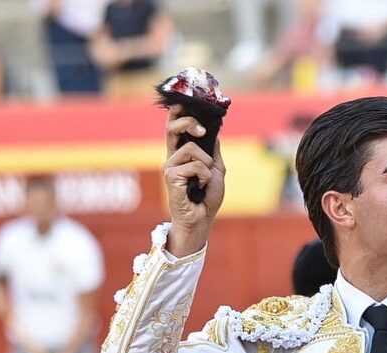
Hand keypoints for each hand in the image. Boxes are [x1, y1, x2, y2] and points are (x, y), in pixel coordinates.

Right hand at [163, 104, 225, 255]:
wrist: (203, 219)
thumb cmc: (207, 196)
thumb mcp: (216, 168)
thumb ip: (213, 150)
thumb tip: (214, 130)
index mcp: (181, 153)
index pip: (175, 126)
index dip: (177, 111)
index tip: (185, 100)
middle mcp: (172, 157)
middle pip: (173, 126)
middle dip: (188, 121)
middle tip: (202, 131)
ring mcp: (170, 166)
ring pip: (191, 149)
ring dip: (206, 165)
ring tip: (205, 180)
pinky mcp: (170, 177)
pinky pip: (194, 166)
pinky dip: (204, 176)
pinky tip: (200, 187)